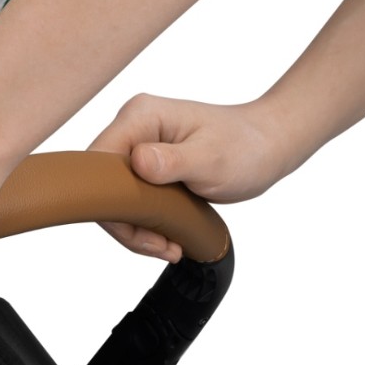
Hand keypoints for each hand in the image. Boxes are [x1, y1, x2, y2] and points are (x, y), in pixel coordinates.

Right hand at [89, 94, 293, 260]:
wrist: (267, 146)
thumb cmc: (246, 147)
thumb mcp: (211, 159)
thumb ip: (173, 161)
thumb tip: (138, 162)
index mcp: (140, 117)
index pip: (98, 165)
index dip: (109, 203)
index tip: (143, 230)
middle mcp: (132, 129)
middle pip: (102, 188)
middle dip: (127, 225)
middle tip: (161, 246)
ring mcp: (137, 148)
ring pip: (114, 201)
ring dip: (137, 232)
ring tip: (169, 247)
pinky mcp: (145, 168)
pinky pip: (129, 203)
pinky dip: (144, 227)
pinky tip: (167, 240)